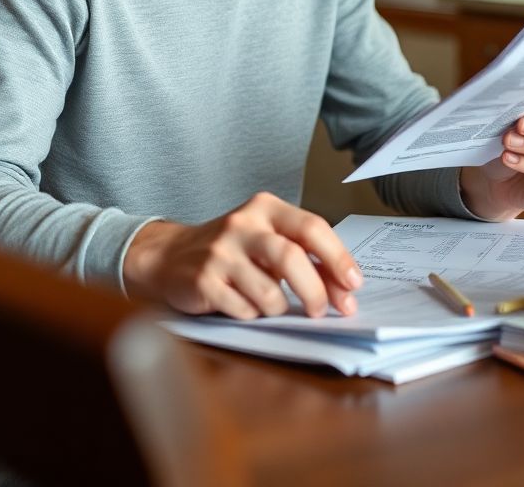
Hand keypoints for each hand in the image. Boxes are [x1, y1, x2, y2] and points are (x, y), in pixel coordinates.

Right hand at [122, 191, 362, 319]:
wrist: (170, 256)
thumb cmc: (231, 250)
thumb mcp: (266, 239)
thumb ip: (303, 256)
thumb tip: (345, 288)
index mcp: (265, 207)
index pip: (311, 227)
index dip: (337, 257)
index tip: (354, 284)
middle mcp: (243, 224)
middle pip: (291, 258)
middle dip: (315, 291)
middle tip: (323, 311)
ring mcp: (221, 252)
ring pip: (269, 291)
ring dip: (279, 308)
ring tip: (273, 306)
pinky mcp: (203, 280)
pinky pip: (243, 309)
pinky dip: (252, 315)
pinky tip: (244, 306)